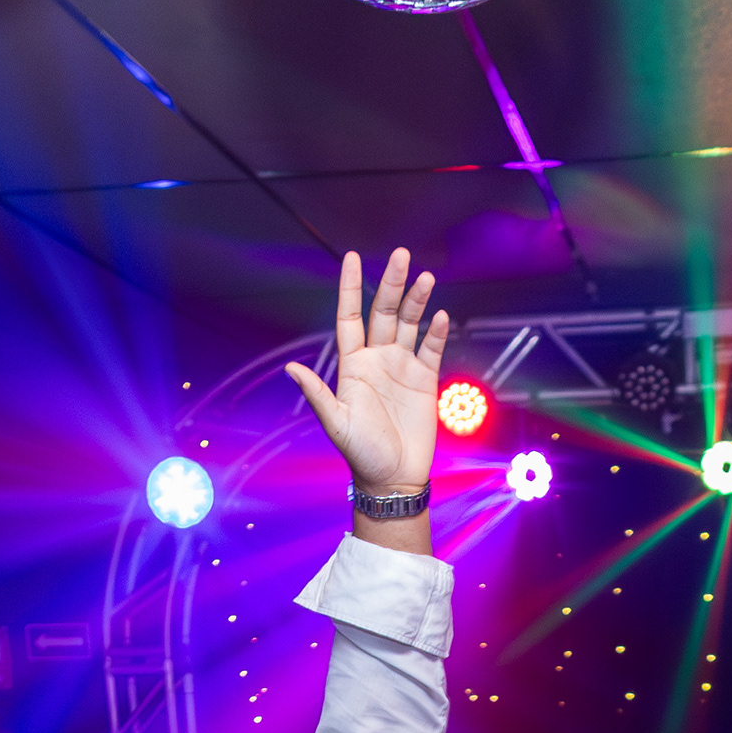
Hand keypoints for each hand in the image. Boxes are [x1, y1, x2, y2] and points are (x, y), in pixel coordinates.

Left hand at [285, 249, 447, 496]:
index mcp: (352, 365)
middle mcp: (376, 360)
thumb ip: (318, 393)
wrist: (393, 478)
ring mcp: (402, 367)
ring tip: (426, 277)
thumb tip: (290, 369)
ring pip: (409, 324)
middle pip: (383, 312)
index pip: (351, 317)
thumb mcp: (336, 424)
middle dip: (391, 283)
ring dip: (417, 300)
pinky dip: (437, 332)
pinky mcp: (424, 380)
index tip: (352, 257)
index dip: (351, 288)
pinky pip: (431, 349)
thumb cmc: (361, 454)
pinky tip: (441, 316)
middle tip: (401, 255)